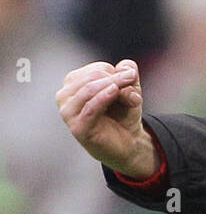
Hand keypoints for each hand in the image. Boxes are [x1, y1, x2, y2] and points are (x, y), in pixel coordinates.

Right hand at [56, 60, 157, 176]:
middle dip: (115, 78)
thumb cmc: (123, 115)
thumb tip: (127, 69)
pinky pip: (90, 107)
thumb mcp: (129, 91)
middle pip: (91, 77)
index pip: (94, 69)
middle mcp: (65, 96)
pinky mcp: (77, 128)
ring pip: (89, 89)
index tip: (131, 80)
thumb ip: (128, 75)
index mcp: (73, 84)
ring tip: (130, 92)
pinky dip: (103, 97)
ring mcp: (68, 113)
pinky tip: (115, 91)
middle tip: (132, 83)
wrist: (128, 144)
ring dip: (113, 86)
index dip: (115, 72)